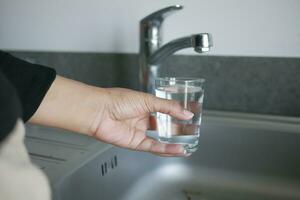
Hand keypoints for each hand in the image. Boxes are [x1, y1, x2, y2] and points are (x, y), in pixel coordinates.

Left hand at [30, 76, 193, 156]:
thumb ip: (168, 107)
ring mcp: (140, 131)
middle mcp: (143, 119)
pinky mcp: (136, 143)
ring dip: (175, 142)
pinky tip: (177, 149)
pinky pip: (154, 148)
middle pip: (165, 127)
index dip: (179, 114)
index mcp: (146, 105)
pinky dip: (166, 149)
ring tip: (189, 143)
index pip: (167, 111)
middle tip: (193, 131)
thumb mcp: (148, 99)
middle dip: (180, 130)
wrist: (99, 111)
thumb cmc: (116, 100)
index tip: (191, 116)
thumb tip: (185, 112)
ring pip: (161, 139)